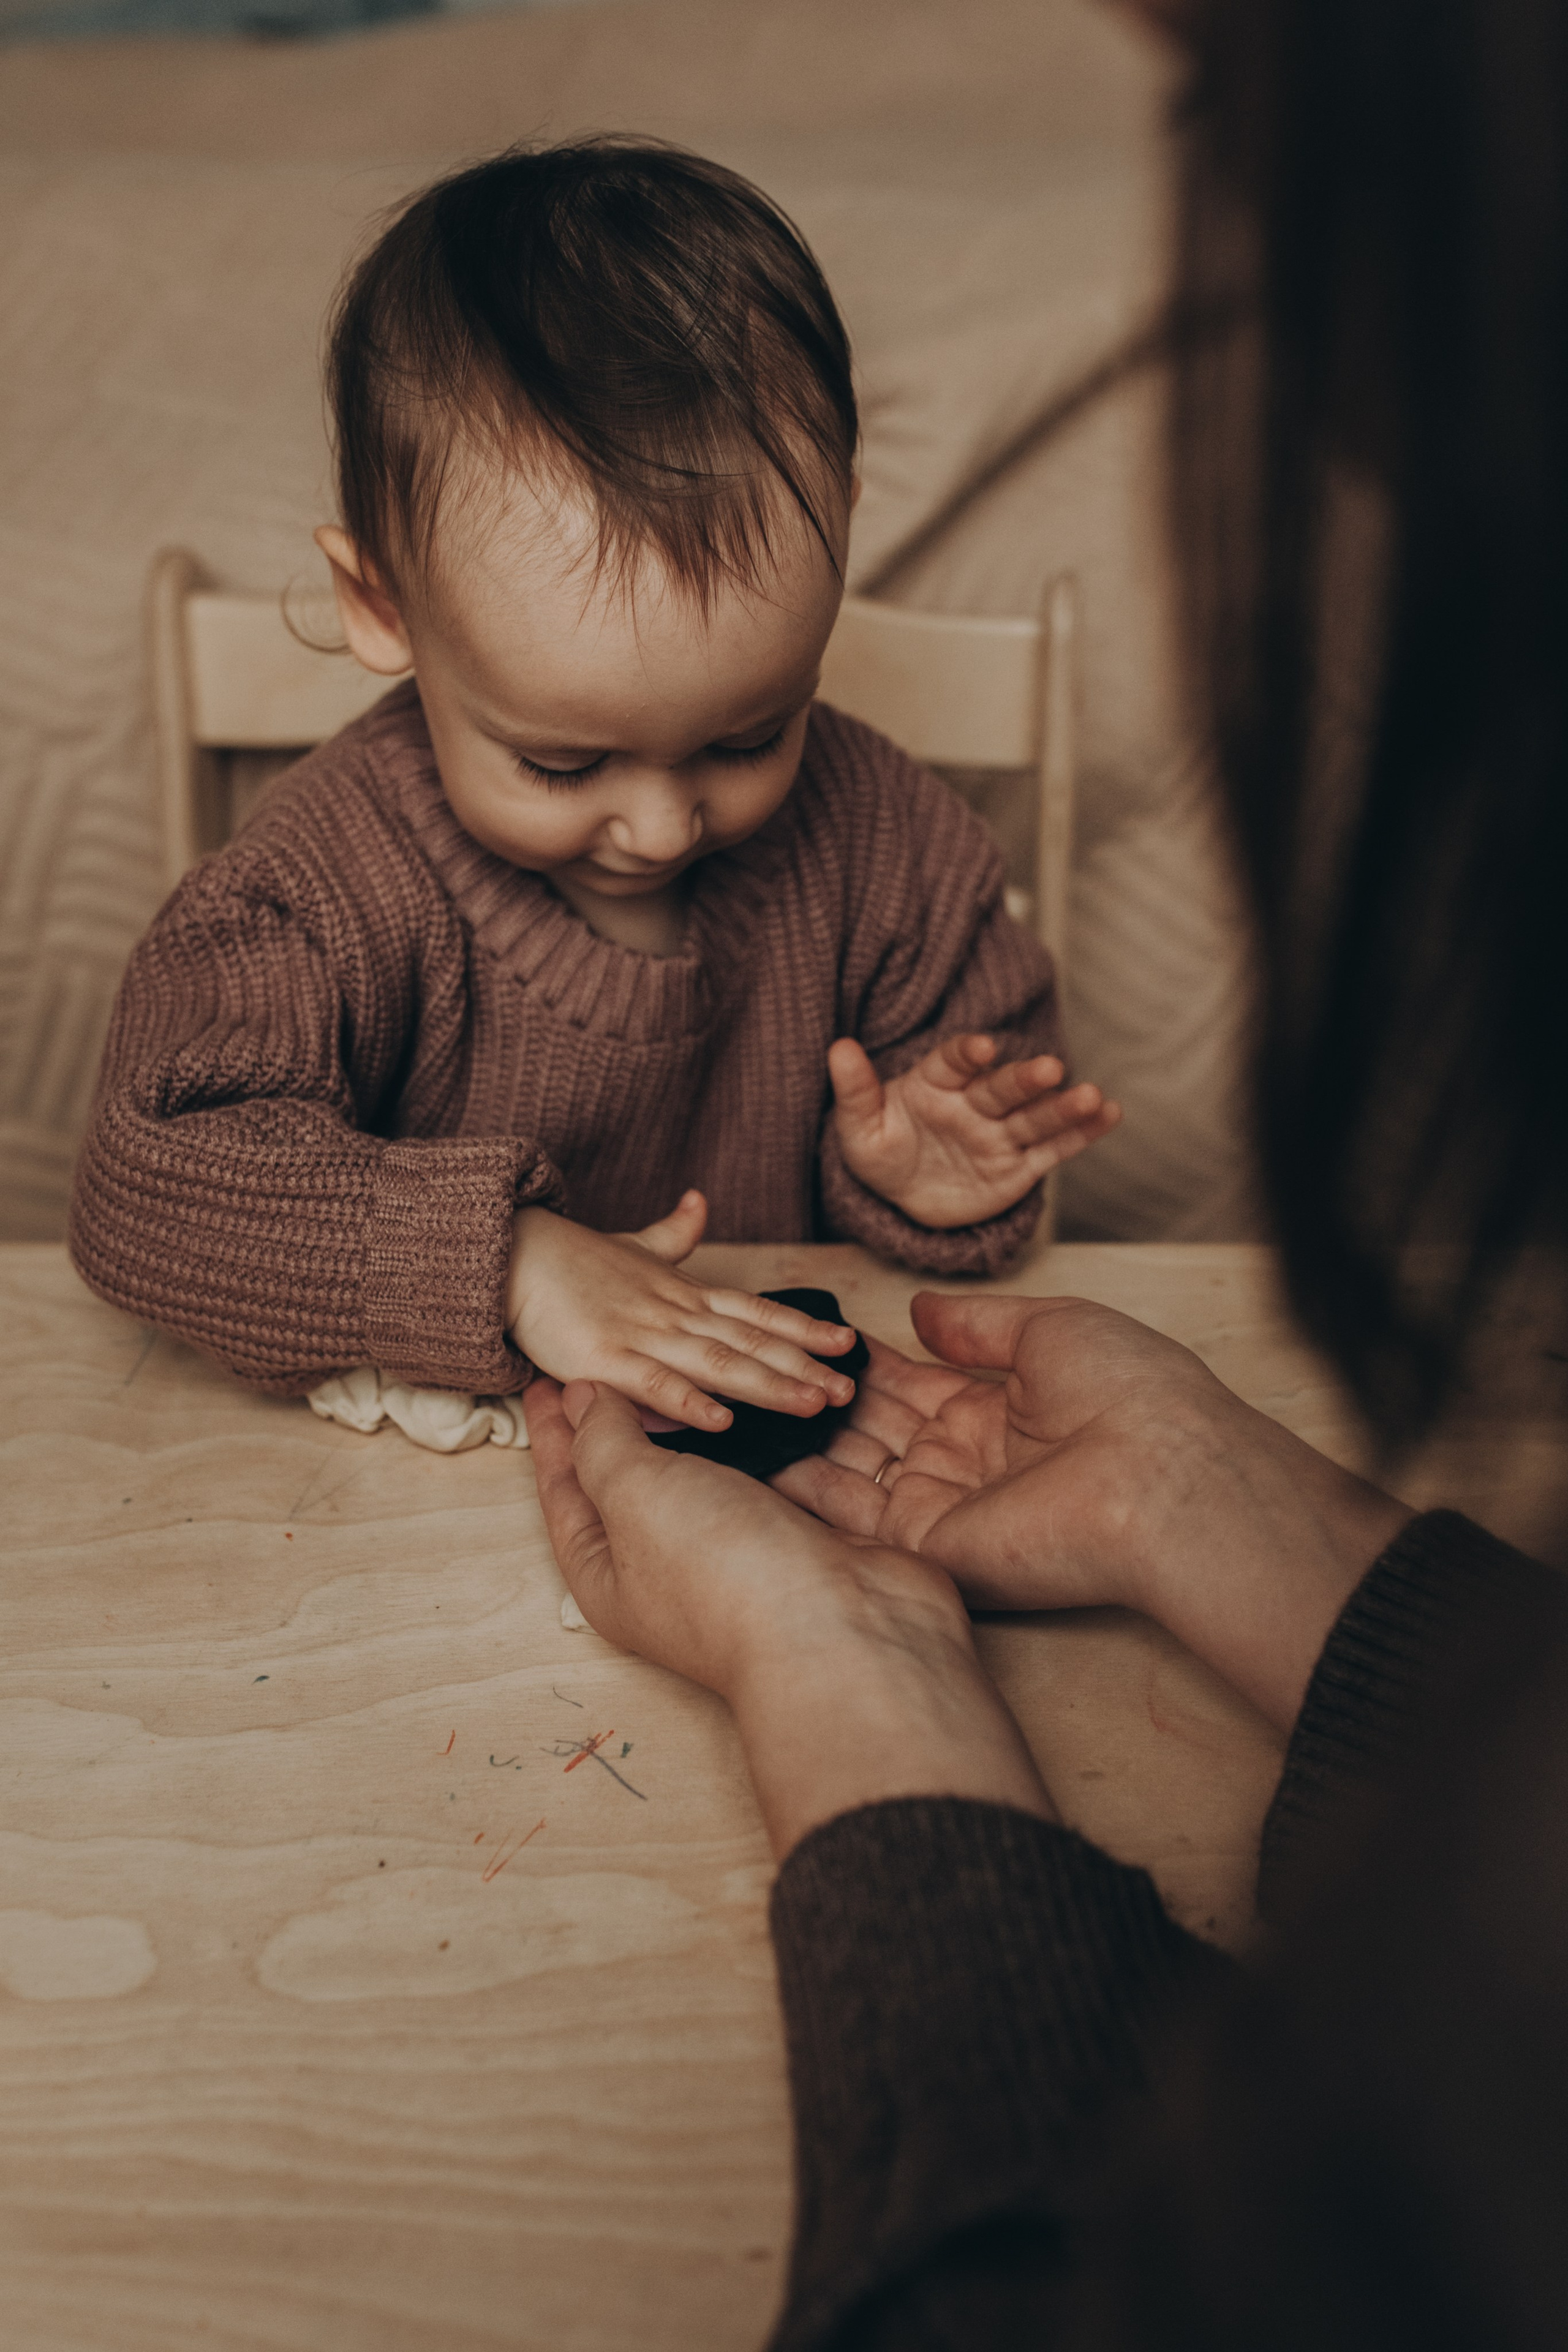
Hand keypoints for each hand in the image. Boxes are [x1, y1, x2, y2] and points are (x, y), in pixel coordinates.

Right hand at [507, 1188, 856, 1432]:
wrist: (512, 1256)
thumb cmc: (573, 1259)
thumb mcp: (634, 1245)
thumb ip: (674, 1234)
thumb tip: (700, 1202)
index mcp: (684, 1293)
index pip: (757, 1311)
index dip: (802, 1329)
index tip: (848, 1343)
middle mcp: (674, 1314)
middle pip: (751, 1341)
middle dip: (803, 1366)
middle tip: (850, 1389)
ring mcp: (642, 1336)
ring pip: (718, 1363)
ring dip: (768, 1385)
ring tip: (811, 1405)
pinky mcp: (604, 1360)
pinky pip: (654, 1385)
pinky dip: (689, 1403)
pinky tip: (722, 1422)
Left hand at [525, 1376, 1053, 1855]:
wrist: (845, 1629)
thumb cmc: (719, 1570)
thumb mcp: (634, 1495)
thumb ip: (604, 1442)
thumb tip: (587, 1400)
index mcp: (608, 1571)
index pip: (565, 1486)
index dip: (553, 1427)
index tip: (548, 1373)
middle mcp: (667, 1563)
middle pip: (633, 1474)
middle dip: (627, 1413)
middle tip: (619, 1350)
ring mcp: (739, 1547)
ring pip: (708, 1463)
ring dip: (700, 1410)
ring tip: (687, 1354)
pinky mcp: (798, 1528)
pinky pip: (770, 1463)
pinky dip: (761, 1424)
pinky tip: (755, 1383)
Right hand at [776, 1292, 1413, 1730]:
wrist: (1160, 1473)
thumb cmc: (1128, 1392)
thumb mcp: (1050, 1329)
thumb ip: (977, 1325)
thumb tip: (921, 1310)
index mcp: (996, 1410)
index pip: (907, 1383)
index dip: (856, 1360)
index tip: (802, 1335)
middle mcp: (964, 1462)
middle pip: (870, 1426)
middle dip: (812, 1397)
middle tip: (747, 1364)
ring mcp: (942, 1505)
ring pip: (848, 1469)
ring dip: (793, 1437)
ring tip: (728, 1401)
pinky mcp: (926, 1544)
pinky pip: (848, 1515)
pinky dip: (795, 1485)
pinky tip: (744, 1451)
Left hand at [828, 1034, 1119, 1228]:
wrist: (904, 1196)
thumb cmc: (881, 1152)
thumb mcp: (858, 1129)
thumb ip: (855, 1090)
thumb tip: (838, 1047)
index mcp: (935, 1083)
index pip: (953, 1062)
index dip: (967, 1053)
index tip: (982, 1048)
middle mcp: (974, 1103)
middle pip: (1002, 1088)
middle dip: (1025, 1079)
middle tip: (1048, 1069)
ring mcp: (1000, 1134)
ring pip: (1035, 1117)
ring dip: (1064, 1107)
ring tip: (1093, 1097)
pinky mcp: (1019, 1166)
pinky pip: (1052, 1150)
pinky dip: (1081, 1135)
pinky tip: (1109, 1116)